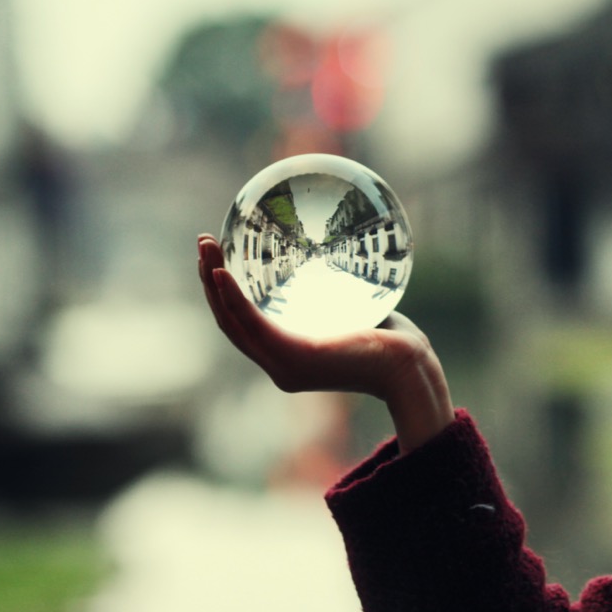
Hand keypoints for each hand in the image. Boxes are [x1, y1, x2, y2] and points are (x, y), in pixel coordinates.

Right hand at [196, 234, 453, 452]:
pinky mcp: (293, 358)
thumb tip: (331, 255)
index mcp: (289, 356)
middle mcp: (279, 365)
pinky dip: (233, 297)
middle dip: (209, 281)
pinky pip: (253, 323)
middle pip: (229, 321)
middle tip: (202, 244)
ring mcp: (283, 365)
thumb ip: (335, 293)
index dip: (224, 294)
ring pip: (233, 321)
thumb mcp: (353, 311)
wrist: (409, 367)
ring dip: (213, 281)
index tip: (217, 259)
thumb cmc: (391, 341)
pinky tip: (221, 272)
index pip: (244, 324)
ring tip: (204, 248)